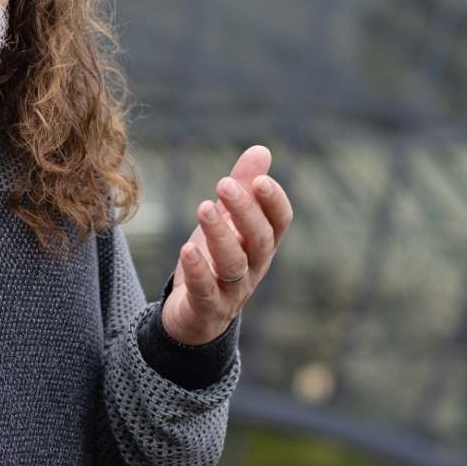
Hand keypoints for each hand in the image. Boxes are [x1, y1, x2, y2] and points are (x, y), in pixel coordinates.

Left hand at [160, 145, 291, 345]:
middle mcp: (254, 267)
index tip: (259, 179)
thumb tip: (262, 150)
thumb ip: (243, 187)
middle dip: (245, 211)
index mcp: (262, 243)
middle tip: (224, 184)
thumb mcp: (229, 221)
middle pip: (260, 240)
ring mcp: (232, 290)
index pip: (280, 222)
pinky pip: (205, 290)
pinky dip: (198, 270)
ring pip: (234, 264)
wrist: (196, 315)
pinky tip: (187, 249)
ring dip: (220, 235)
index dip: (273, 202)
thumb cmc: (216, 260)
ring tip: (203, 207)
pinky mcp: (206, 307)